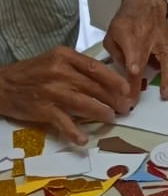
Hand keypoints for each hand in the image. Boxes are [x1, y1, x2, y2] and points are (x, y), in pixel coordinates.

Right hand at [0, 48, 135, 144]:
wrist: (3, 85)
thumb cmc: (32, 72)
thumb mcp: (54, 60)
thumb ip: (77, 67)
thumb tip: (105, 81)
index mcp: (64, 56)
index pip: (95, 68)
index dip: (114, 80)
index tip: (127, 89)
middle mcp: (59, 71)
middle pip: (94, 87)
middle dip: (113, 99)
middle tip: (124, 108)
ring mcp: (51, 91)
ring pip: (84, 104)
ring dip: (101, 113)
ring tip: (111, 118)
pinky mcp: (43, 109)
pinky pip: (63, 122)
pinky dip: (75, 132)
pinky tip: (83, 139)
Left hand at [104, 0, 167, 99]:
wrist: (142, 2)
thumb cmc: (126, 20)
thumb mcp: (111, 35)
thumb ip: (116, 54)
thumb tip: (124, 71)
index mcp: (130, 40)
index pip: (130, 62)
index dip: (131, 78)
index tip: (131, 93)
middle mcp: (148, 41)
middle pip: (148, 63)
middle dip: (145, 81)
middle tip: (143, 98)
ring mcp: (162, 40)